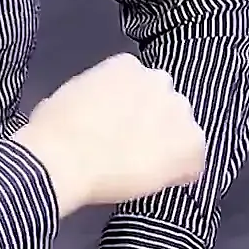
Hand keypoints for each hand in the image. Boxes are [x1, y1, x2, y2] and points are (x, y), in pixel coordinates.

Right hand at [16, 53, 205, 211]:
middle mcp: (158, 80)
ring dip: (170, 145)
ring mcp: (177, 110)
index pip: (142, 87)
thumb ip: (97, 96)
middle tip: (133, 148)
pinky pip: (195, 160)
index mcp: (127, 66)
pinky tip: (163, 183)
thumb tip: (97, 110)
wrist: (63, 160)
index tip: (121, 127)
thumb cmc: (52, 131)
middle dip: (154, 123)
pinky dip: (184, 173)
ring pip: (183, 129)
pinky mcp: (189, 142)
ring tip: (147, 168)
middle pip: (166, 104)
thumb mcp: (73, 95)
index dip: (134, 111)